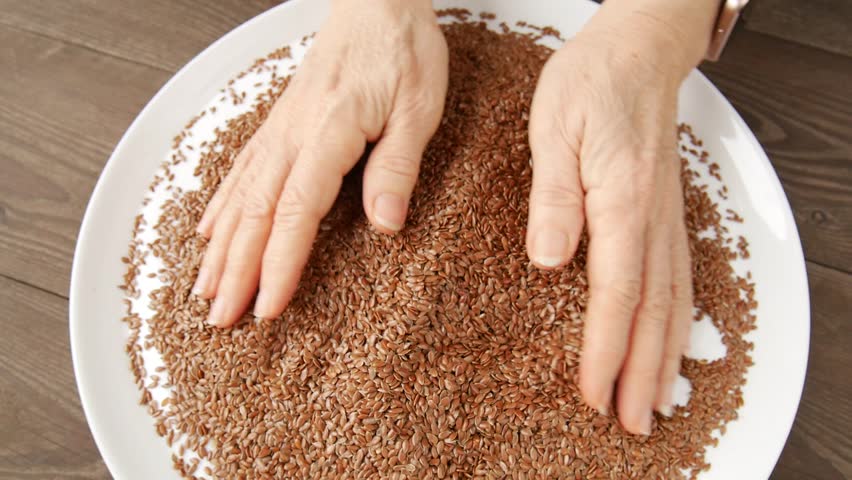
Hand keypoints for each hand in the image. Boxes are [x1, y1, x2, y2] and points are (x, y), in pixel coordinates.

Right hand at [193, 0, 447, 326]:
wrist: (375, 3)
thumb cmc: (400, 50)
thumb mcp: (418, 108)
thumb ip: (397, 166)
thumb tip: (385, 225)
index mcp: (328, 134)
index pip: (296, 212)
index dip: (279, 265)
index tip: (266, 308)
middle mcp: (292, 136)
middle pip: (255, 213)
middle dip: (235, 272)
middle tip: (219, 320)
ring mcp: (279, 130)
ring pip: (240, 196)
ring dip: (220, 248)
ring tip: (203, 290)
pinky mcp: (279, 124)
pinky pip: (241, 170)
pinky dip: (221, 206)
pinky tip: (208, 231)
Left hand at [526, 12, 704, 433]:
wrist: (638, 52)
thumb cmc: (592, 82)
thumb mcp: (554, 128)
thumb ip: (554, 195)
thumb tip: (549, 257)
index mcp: (622, 202)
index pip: (615, 293)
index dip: (605, 349)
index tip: (594, 393)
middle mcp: (653, 218)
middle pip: (652, 310)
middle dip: (640, 371)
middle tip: (631, 422)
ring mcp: (665, 217)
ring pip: (673, 299)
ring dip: (665, 355)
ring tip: (657, 401)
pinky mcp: (664, 213)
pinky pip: (678, 276)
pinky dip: (678, 320)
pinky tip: (672, 342)